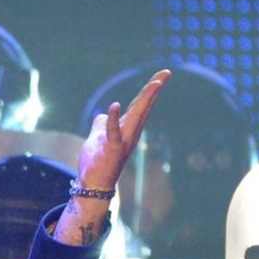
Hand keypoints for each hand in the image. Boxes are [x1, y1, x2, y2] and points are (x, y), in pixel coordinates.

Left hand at [55, 68, 169, 245]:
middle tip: (165, 74)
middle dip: (153, 90)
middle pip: (143, 108)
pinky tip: (115, 106)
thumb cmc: (96, 163)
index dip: (150, 90)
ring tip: (154, 84)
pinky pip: (113, 133)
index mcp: (126, 129)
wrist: (93, 185)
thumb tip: (103, 115)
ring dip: (144, 100)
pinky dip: (113, 120)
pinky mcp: (112, 150)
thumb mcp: (97, 138)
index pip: (140, 106)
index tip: (162, 75)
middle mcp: (129, 134)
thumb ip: (101, 125)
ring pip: (135, 117)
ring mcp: (122, 142)